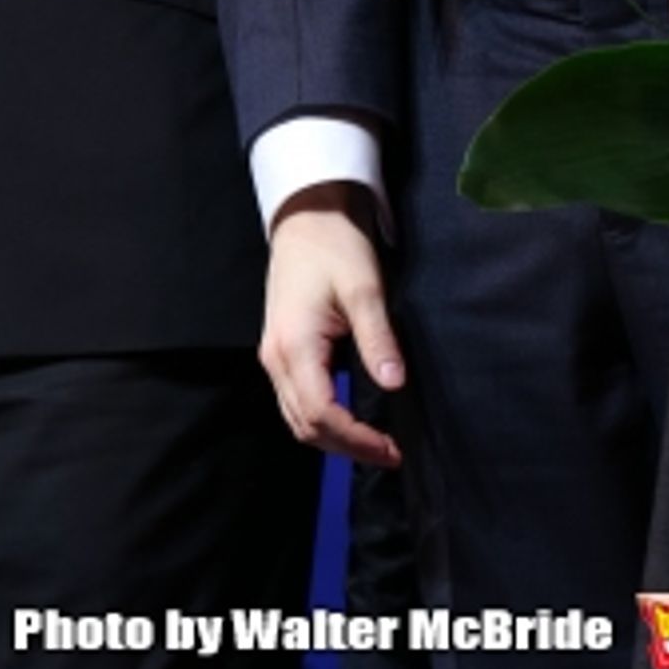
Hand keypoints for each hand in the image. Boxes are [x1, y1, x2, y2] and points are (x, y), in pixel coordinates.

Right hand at [260, 186, 404, 464]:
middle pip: (305, 425)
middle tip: (390, 453)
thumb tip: (395, 384)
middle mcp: (276, 358)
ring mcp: (274, 355)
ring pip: (297, 417)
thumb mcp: (363, 288)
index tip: (392, 448)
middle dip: (347, 447)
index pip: (322, 414)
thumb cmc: (334, 246)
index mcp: (295, 345)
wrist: (306, 216)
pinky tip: (351, 417)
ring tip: (374, 442)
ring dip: (333, 437)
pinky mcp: (280, 349)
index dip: (357, 439)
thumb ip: (377, 339)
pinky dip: (322, 418)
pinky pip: (295, 400)